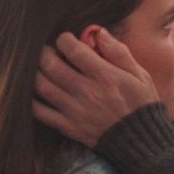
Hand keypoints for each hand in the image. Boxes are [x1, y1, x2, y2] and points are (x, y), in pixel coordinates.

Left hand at [33, 29, 158, 146]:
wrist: (140, 141)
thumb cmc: (141, 104)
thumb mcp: (139, 75)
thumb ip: (119, 52)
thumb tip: (99, 32)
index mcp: (105, 76)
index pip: (73, 50)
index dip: (64, 39)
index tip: (65, 39)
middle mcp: (87, 92)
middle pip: (51, 65)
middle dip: (45, 53)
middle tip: (48, 51)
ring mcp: (75, 110)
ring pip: (42, 86)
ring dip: (36, 72)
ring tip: (41, 67)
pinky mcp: (68, 127)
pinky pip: (40, 112)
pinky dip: (32, 99)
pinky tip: (37, 91)